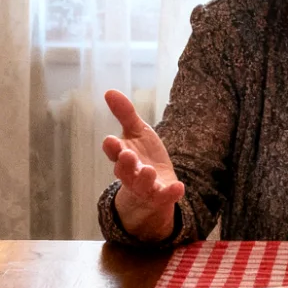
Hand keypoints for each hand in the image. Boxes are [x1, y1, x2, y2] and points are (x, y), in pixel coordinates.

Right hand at [100, 90, 184, 240]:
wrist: (156, 182)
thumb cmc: (143, 154)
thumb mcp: (137, 131)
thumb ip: (125, 114)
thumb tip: (109, 91)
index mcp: (123, 155)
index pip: (114, 151)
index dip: (112, 147)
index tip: (110, 141)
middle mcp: (131, 172)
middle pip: (125, 170)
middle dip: (126, 163)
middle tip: (128, 155)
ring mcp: (145, 186)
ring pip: (141, 185)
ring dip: (144, 178)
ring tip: (148, 170)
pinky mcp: (161, 196)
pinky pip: (164, 196)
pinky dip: (170, 193)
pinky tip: (178, 187)